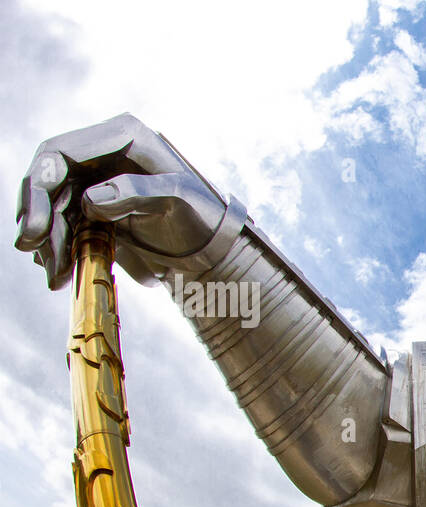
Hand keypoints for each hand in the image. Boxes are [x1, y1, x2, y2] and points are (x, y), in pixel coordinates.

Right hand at [15, 113, 226, 289]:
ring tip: (55, 273)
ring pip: (54, 203)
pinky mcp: (96, 204)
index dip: (41, 185)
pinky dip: (59, 244)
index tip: (35, 224)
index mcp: (122, 136)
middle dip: (38, 216)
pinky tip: (60, 269)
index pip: (61, 152)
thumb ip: (139, 193)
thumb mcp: (180, 199)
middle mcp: (103, 151)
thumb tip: (90, 199)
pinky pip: (65, 220)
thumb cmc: (205, 214)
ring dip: (47, 237)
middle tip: (31, 250)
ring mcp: (97, 177)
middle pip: (49, 177)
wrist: (216, 242)